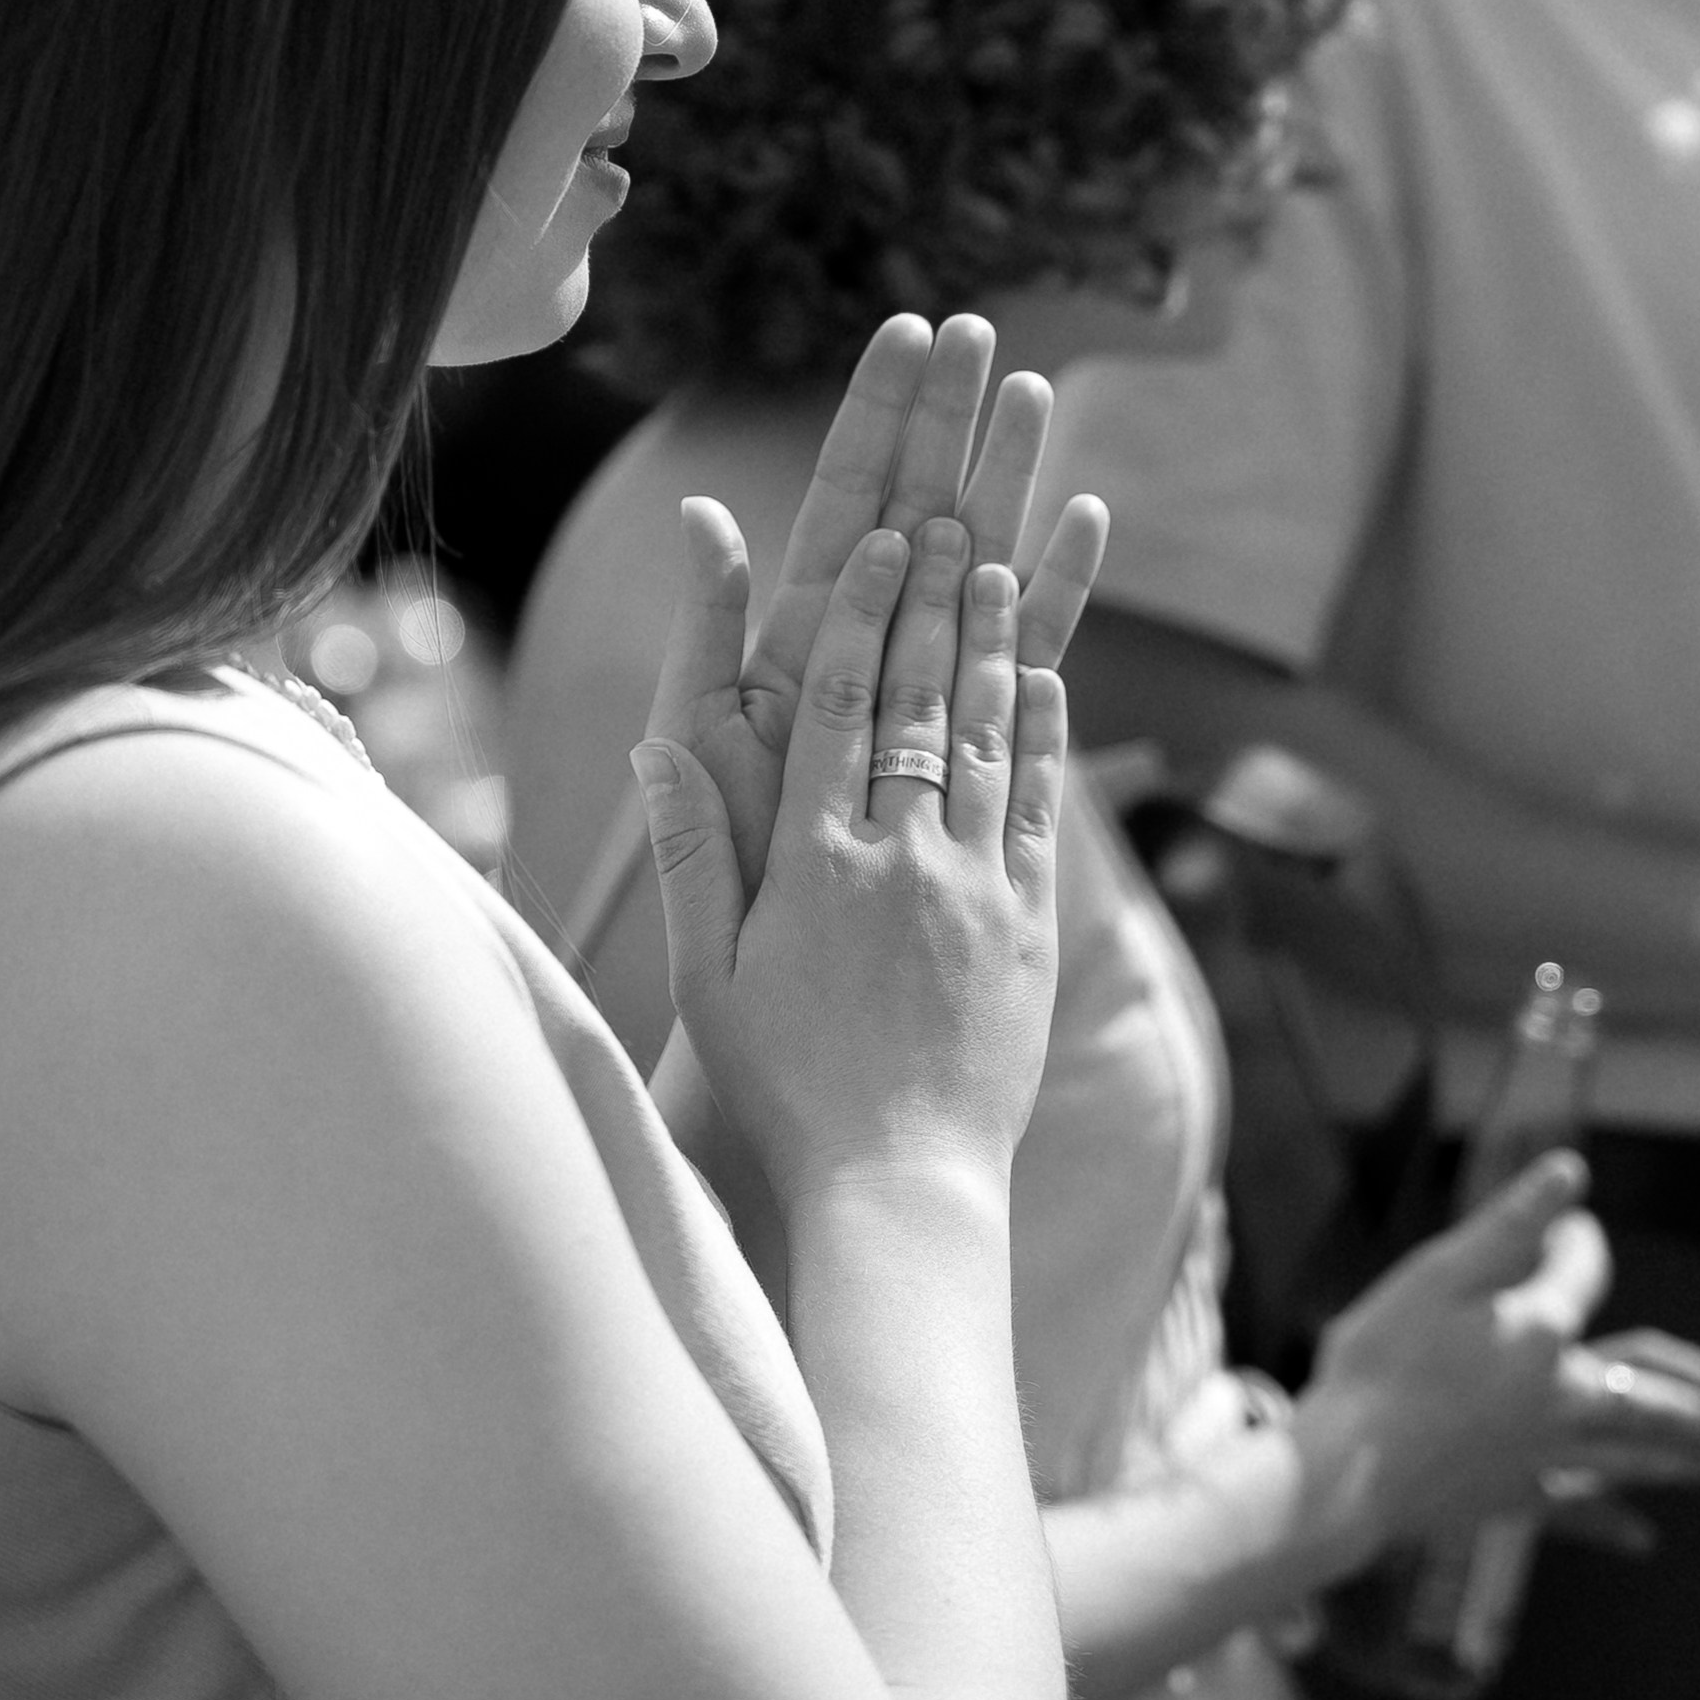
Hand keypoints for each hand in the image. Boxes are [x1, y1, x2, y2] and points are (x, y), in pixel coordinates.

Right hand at [635, 516, 1067, 1206]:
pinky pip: (1036, 805)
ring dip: (991, 644)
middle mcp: (903, 858)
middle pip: (918, 699)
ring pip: (986, 737)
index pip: (838, 706)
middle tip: (948, 518)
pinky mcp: (1028, 922)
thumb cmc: (786, 1084)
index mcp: (817, 863)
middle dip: (932, 600)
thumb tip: (655, 745)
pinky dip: (1041, 731)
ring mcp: (975, 886)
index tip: (880, 542)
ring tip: (996, 565)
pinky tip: (1044, 674)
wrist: (902, 1181)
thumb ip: (692, 852)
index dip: (861, 613)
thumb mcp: (711, 975)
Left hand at [645, 315, 1107, 900]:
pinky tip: (1084, 520)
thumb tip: (701, 513)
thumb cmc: (729, 867)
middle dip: (950, 416)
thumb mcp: (702, 737)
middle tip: (985, 330)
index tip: (908, 327)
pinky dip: (1054, 585)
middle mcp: (868, 642)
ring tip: (1041, 395)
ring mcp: (929, 686)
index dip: (876, 412)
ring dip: (1010, 477)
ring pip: (978, 558)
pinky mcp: (980, 739)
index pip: (842, 492)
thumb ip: (708, 627)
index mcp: (799, 630)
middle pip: (918, 504)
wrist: (788, 983)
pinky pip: (1026, 650)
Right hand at [1289, 1156, 1699, 1576]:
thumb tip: (1572, 1172)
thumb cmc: (1381, 1361)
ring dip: (1688, 1458)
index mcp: (1541, 1332)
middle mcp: (1560, 1399)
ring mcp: (1542, 1456)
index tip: (1571, 1226)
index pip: (1583, 1272)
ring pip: (1633, 1456)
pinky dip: (1613, 1522)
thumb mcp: (1439, 1273)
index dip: (1579, 1242)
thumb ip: (1511, 1224)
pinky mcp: (1513, 1498)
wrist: (1346, 1472)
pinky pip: (1579, 1513)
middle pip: (1650, 1400)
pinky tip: (1644, 1540)